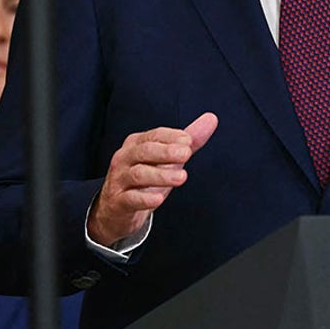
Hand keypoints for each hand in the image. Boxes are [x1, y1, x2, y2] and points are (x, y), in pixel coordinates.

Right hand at [86, 113, 217, 246]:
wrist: (117, 209)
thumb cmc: (145, 180)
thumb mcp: (166, 159)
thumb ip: (187, 141)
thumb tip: (212, 118)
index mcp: (136, 144)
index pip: (154, 135)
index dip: (171, 137)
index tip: (189, 141)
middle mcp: (125, 158)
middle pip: (144, 151)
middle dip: (166, 152)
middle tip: (186, 154)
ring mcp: (119, 180)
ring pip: (138, 174)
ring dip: (160, 175)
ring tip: (181, 177)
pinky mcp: (118, 202)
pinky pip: (130, 198)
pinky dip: (144, 199)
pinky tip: (158, 199)